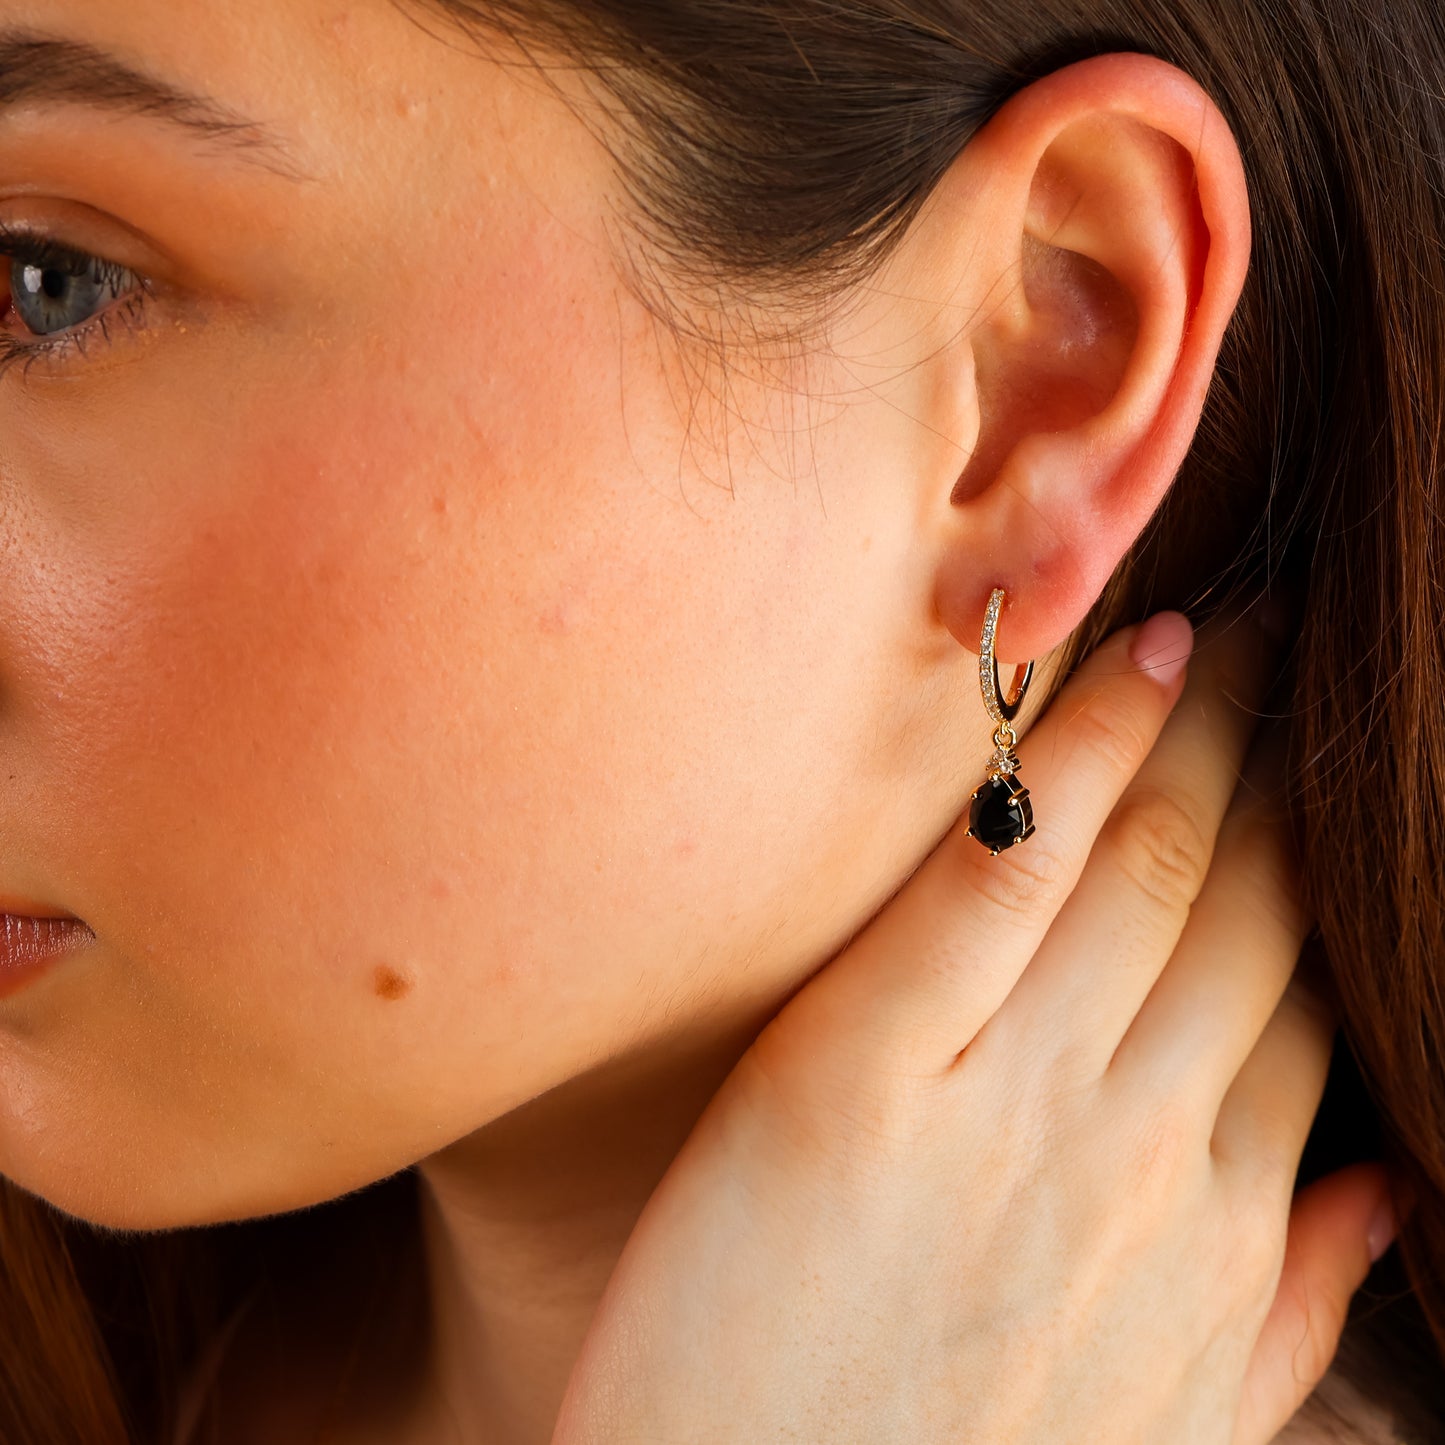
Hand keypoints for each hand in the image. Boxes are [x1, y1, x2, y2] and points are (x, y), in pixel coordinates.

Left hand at [553, 605, 1395, 1443]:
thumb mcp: (1164, 1427)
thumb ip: (1283, 1309)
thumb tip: (1385, 1195)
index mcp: (1204, 1230)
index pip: (1300, 1000)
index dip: (1326, 869)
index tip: (1336, 776)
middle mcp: (1135, 1152)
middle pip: (1249, 910)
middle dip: (1293, 767)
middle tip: (1308, 646)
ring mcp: (1006, 1108)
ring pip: (1149, 872)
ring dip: (1208, 731)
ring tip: (1242, 626)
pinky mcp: (858, 1075)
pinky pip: (997, 887)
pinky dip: (1075, 763)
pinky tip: (1132, 666)